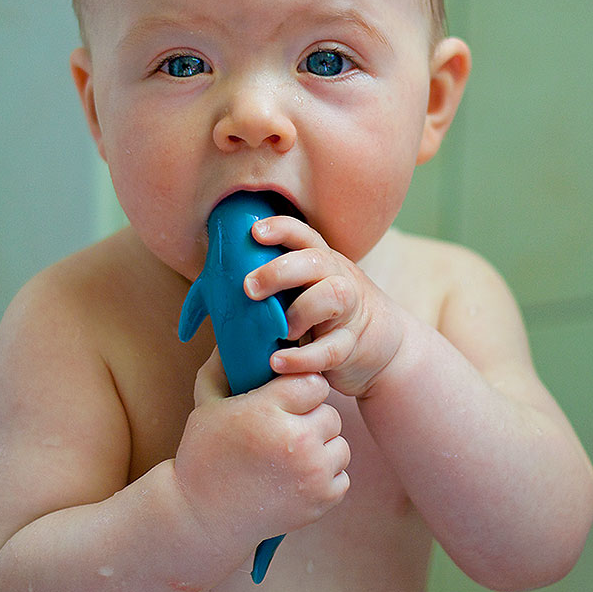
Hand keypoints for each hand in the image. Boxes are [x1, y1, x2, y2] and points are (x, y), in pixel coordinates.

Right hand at [174, 349, 349, 547]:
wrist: (201, 518)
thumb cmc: (203, 454)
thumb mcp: (207, 402)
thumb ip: (225, 364)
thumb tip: (237, 330)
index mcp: (267, 411)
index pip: (312, 382)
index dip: (299, 390)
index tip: (284, 401)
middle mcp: (295, 441)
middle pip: (329, 412)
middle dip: (310, 419)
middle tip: (284, 431)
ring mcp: (311, 474)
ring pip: (340, 443)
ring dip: (321, 447)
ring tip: (290, 455)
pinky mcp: (320, 501)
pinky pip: (342, 475)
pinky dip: (324, 476)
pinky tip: (296, 476)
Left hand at [245, 216, 404, 396]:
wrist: (383, 348)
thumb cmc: (327, 316)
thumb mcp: (304, 292)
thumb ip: (270, 288)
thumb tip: (209, 290)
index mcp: (321, 261)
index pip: (303, 235)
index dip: (280, 229)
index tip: (254, 233)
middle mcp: (337, 277)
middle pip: (315, 260)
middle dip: (280, 270)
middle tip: (250, 288)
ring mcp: (350, 310)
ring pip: (332, 295)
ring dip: (300, 311)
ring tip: (279, 331)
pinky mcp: (352, 345)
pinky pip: (332, 349)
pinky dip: (304, 358)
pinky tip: (278, 362)